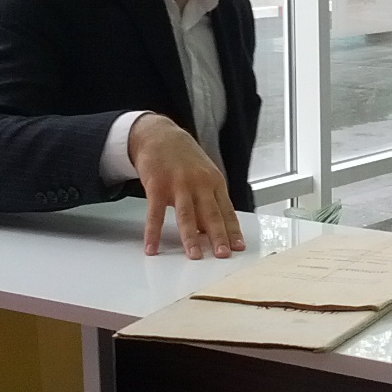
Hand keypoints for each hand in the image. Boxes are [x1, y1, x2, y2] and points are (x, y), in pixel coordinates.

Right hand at [128, 114, 244, 259]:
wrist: (159, 136)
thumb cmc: (184, 158)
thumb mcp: (203, 176)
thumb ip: (208, 202)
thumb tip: (210, 231)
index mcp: (214, 182)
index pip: (226, 210)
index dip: (233, 230)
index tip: (239, 247)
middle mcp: (199, 183)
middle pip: (211, 213)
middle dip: (218, 236)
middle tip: (223, 254)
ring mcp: (178, 183)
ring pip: (187, 214)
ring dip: (191, 237)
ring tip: (195, 255)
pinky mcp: (157, 185)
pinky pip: (155, 213)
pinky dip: (153, 232)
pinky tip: (152, 247)